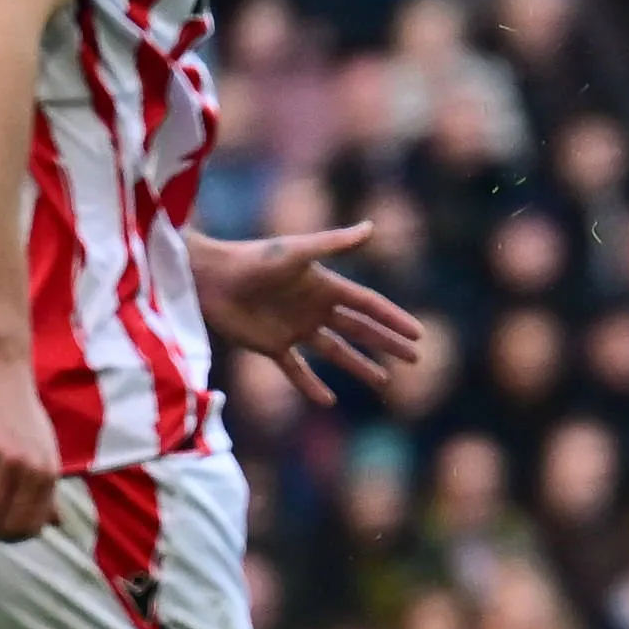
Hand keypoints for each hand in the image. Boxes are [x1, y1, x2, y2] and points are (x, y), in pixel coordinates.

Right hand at [0, 340, 60, 543]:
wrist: (0, 369)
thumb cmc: (18, 412)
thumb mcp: (43, 450)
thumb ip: (47, 489)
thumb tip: (57, 524)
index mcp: (50, 473)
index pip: (33, 526)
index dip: (8, 538)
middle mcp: (34, 469)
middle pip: (7, 524)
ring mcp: (8, 459)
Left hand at [193, 223, 424, 405]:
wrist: (209, 277)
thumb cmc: (252, 259)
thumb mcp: (297, 251)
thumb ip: (334, 243)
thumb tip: (371, 227)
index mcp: (325, 285)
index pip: (368, 305)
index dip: (393, 319)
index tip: (418, 334)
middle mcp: (314, 308)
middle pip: (360, 330)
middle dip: (387, 343)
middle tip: (415, 359)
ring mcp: (294, 329)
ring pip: (335, 353)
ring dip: (359, 367)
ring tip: (383, 383)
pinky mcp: (271, 346)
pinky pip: (297, 370)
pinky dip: (311, 386)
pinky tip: (328, 401)